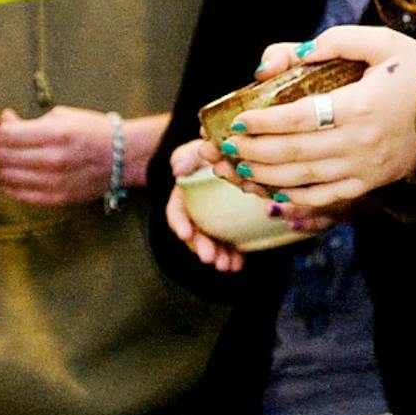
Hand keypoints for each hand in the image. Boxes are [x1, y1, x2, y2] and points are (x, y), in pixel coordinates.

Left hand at [0, 106, 120, 206]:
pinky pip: (19, 195)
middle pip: (3, 157)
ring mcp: (54, 182)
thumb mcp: (63, 116)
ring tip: (0, 160)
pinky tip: (9, 176)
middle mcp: (53, 159)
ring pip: (7, 178)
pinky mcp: (57, 199)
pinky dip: (8, 185)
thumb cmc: (93, 132)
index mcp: (56, 133)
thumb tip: (3, 121)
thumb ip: (29, 121)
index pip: (7, 136)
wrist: (123, 156)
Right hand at [165, 139, 245, 272]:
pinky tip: (239, 264)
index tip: (185, 233)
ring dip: (219, 256)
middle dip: (202, 247)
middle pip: (196, 234)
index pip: (177, 213)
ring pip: (214, 243)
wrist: (237, 155)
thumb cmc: (213, 150)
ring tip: (227, 266)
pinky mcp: (235, 228)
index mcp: (184, 197)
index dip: (179, 224)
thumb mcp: (198, 149)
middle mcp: (198, 214)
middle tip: (210, 257)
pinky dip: (236, 256)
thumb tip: (176, 170)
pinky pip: (234, 244)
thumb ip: (185, 156)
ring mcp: (216, 223)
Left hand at [202, 25, 415, 209]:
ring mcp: (364, 167)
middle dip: (254, 152)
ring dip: (266, 177)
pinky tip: (274, 192)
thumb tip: (296, 54)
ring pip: (304, 179)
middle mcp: (359, 142)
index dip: (265, 122)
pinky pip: (326, 197)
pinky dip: (296, 198)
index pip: (299, 117)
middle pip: (294, 153)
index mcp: (359, 105)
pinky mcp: (370, 183)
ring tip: (239, 170)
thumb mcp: (381, 42)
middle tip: (225, 148)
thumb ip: (337, 41)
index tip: (239, 121)